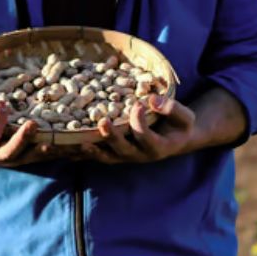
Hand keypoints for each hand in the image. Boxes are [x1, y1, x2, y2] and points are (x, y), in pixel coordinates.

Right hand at [0, 96, 77, 167]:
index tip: (2, 101)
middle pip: (8, 155)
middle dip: (21, 141)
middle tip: (33, 123)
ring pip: (21, 159)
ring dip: (37, 151)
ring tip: (53, 140)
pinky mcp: (8, 156)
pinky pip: (26, 156)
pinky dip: (41, 153)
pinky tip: (58, 144)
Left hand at [79, 94, 196, 164]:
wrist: (175, 139)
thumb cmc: (179, 125)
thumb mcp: (184, 117)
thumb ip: (172, 108)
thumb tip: (151, 100)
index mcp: (158, 147)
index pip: (147, 137)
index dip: (140, 122)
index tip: (137, 104)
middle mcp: (140, 155)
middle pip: (124, 150)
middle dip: (113, 137)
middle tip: (103, 122)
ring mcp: (126, 156)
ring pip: (108, 156)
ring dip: (94, 150)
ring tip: (80, 142)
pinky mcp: (116, 153)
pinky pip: (99, 154)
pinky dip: (85, 153)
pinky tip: (71, 148)